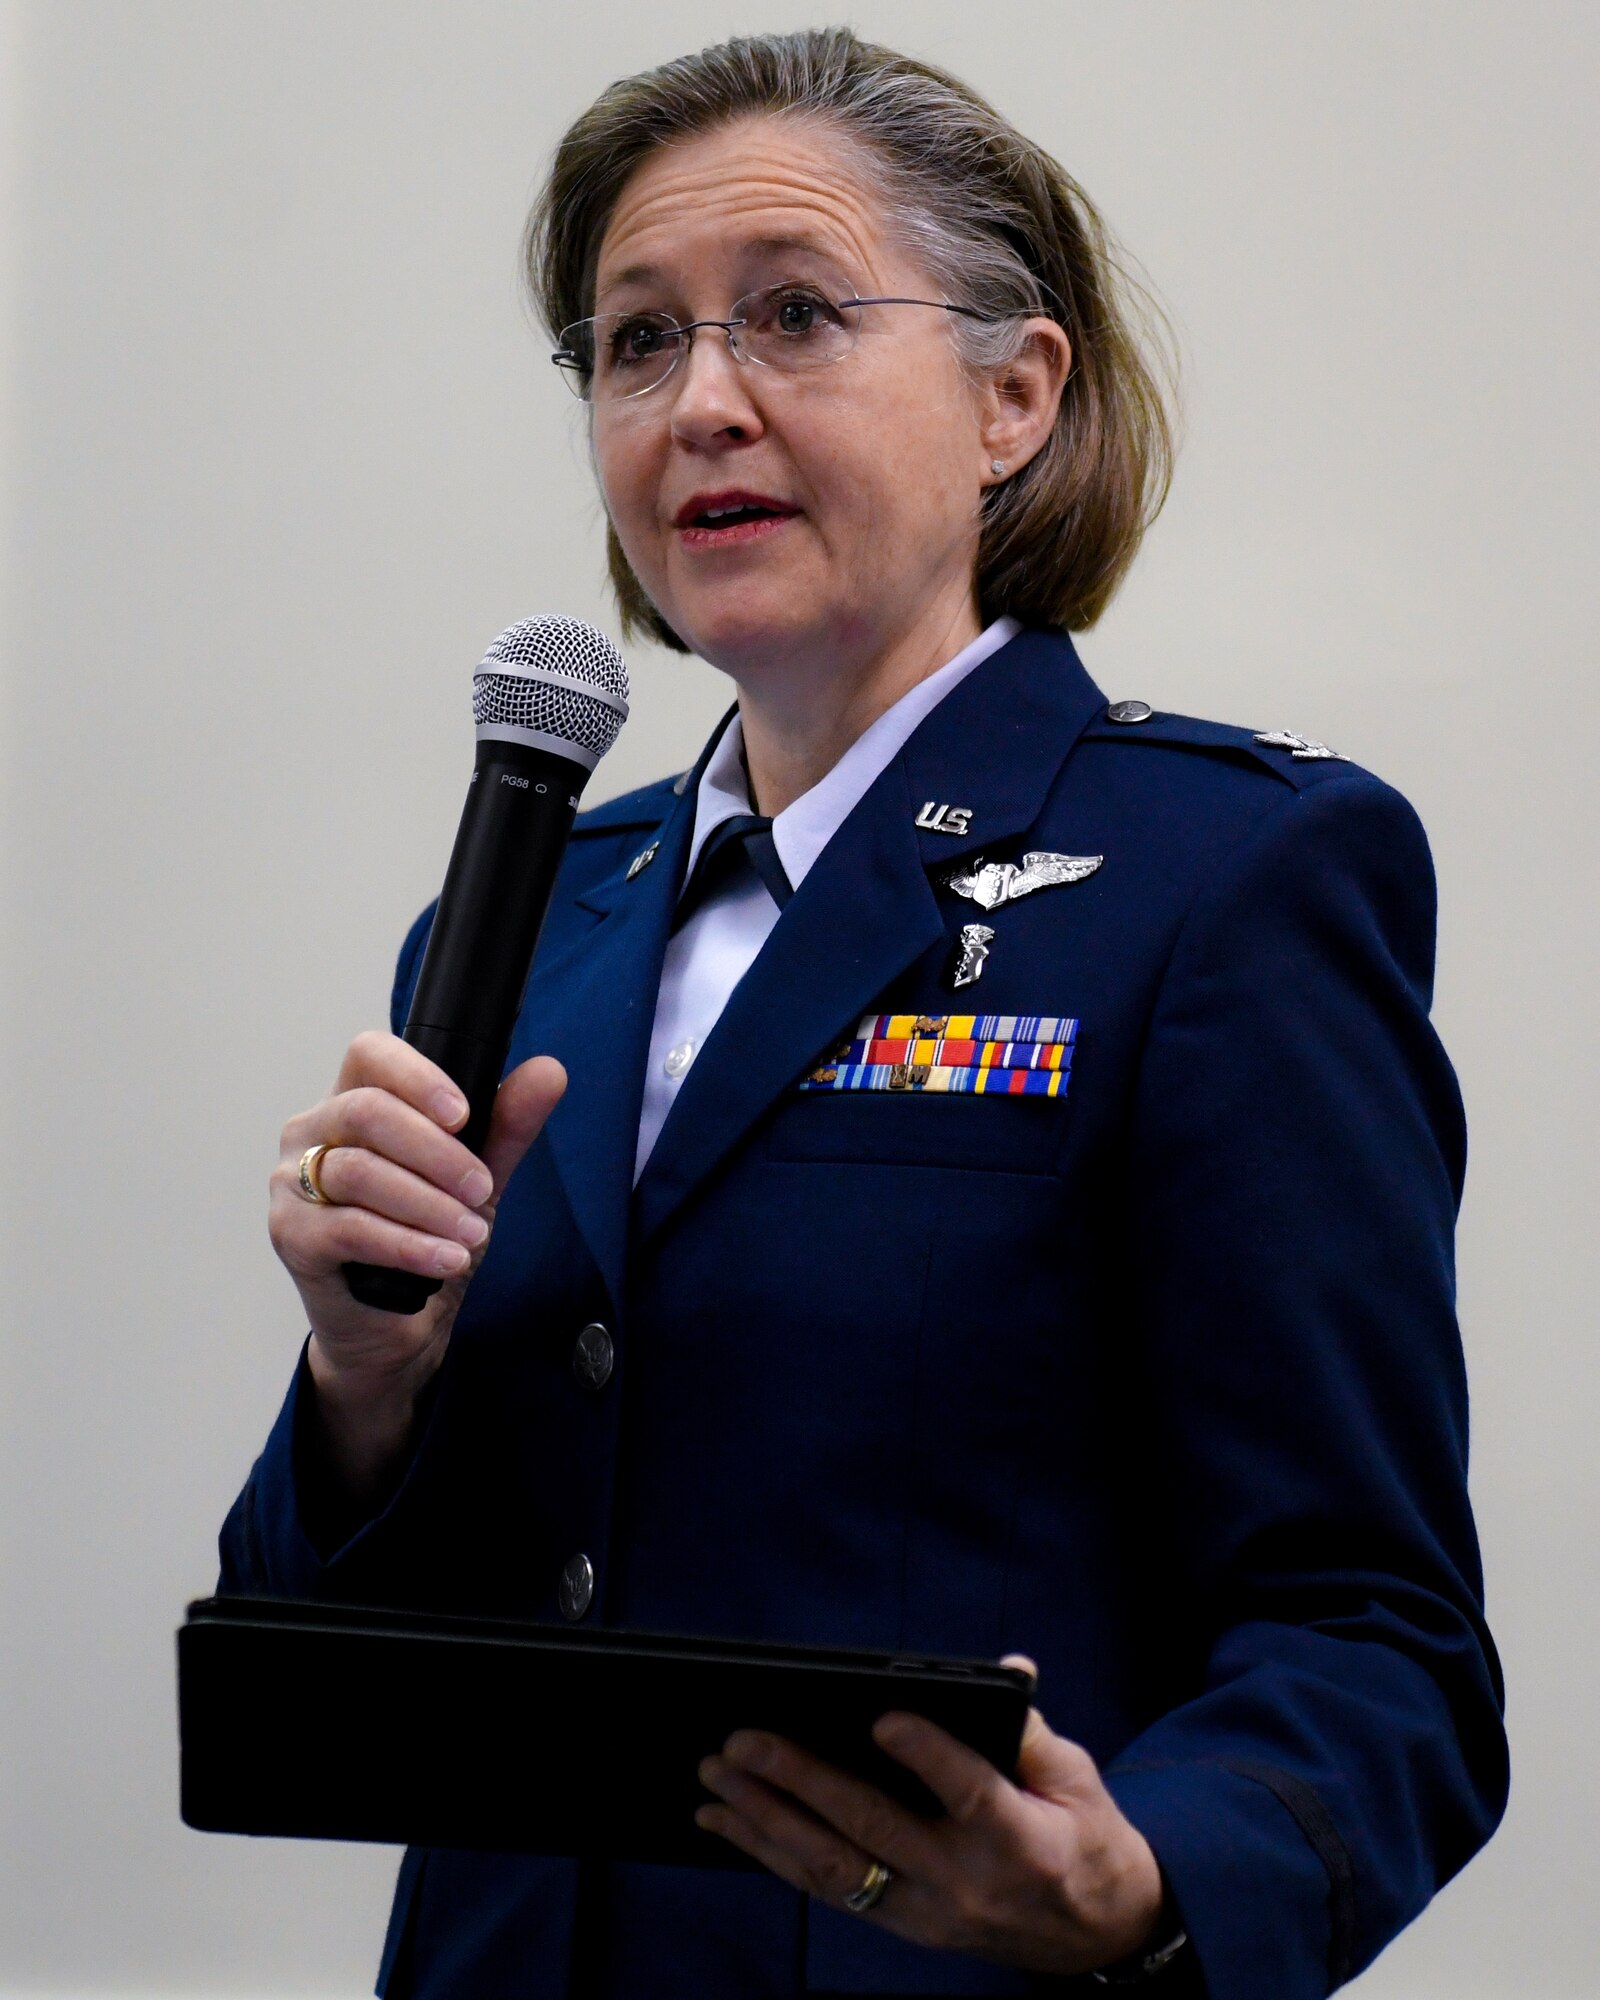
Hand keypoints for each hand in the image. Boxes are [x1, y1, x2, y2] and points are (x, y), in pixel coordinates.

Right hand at [268, 1030, 564, 1496]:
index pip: (370, 1053)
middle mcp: (312, 1132)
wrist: (395, 1326)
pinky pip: (349, 1229)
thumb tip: (549, 1071)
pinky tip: (448, 1258)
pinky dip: (408, 1244)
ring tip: (473, 1232)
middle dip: (436, 1151)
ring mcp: (293, 1184)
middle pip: (365, 1111)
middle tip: (481, 1188)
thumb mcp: (475, 1178)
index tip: (464, 1114)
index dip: (417, 1076)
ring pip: (357, 1171)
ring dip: (427, 1203)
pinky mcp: (291, 1235)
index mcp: (351, 1101)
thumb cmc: (423, 1237)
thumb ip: (507, 1125)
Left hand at [695, 1656, 1164, 1976]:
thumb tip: (1008, 1670)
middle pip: (874, 1830)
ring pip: (834, 1869)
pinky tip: (729, 1823)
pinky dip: (771, 1854)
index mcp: (1018, 1839)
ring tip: (716, 1780)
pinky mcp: (901, 1924)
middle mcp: (962, 1882)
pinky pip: (828, 1890)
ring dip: (766, 1821)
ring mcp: (924, 1911)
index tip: (883, 1717)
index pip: (969, 1794)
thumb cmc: (1083, 1838)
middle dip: (802, 1782)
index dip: (927, 1755)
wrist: (1094, 1934)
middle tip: (743, 1742)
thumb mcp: (1076, 1781)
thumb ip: (1032, 1730)